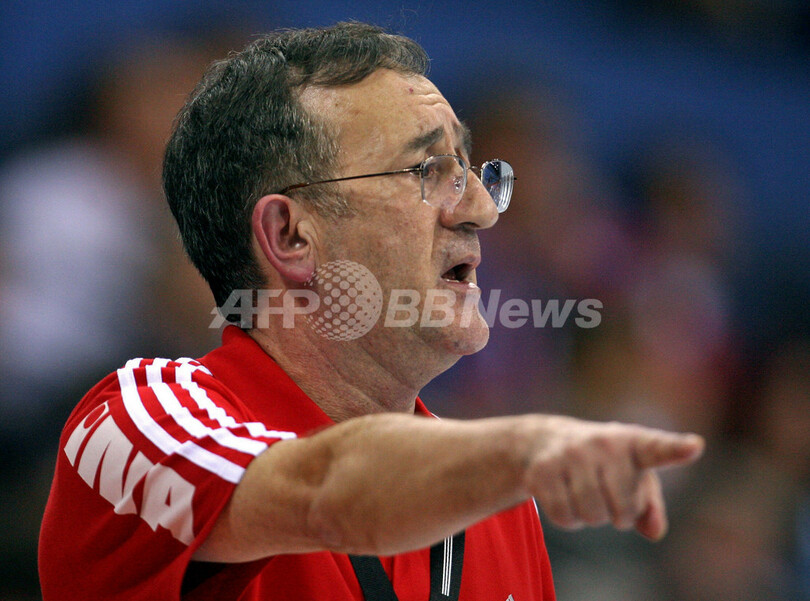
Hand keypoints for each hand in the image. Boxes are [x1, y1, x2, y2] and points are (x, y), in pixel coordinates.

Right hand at [523, 416, 703, 539]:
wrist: (546, 440)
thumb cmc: (605, 463)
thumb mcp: (633, 478)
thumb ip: (650, 507)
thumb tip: (654, 531)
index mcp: (632, 442)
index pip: (657, 448)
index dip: (676, 449)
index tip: (695, 447)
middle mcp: (601, 443)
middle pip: (622, 510)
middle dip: (618, 515)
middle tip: (608, 495)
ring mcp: (569, 454)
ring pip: (591, 515)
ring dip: (591, 517)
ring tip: (585, 493)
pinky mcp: (542, 470)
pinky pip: (565, 517)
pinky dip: (568, 518)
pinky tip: (564, 496)